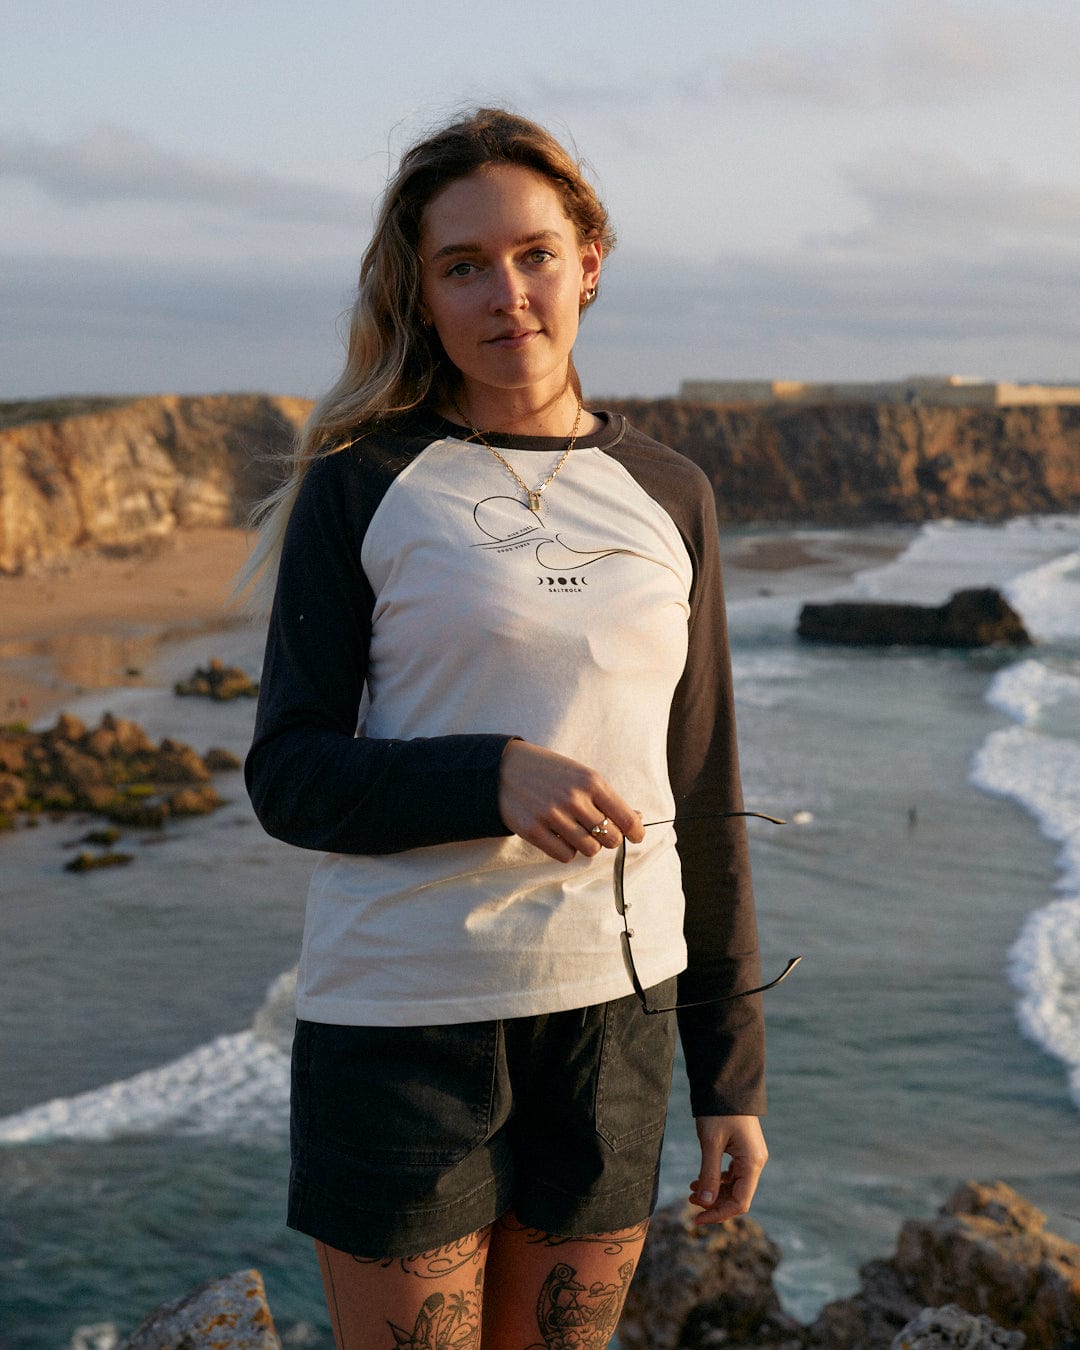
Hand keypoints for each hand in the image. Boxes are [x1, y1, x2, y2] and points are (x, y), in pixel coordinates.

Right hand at [498, 740, 643, 863]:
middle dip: (608, 838)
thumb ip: (606, 797)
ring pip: (589, 850)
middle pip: (610, 838)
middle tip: (598, 831)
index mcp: (590, 781)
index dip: (636, 832)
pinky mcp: (533, 830)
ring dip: (586, 845)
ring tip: (574, 830)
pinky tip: (558, 835)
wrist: (503, 767)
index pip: (626, 818)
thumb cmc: (548, 772)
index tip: (637, 836)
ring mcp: (552, 815)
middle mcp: (574, 798)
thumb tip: (637, 819)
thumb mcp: (580, 774)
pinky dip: (566, 850)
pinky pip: (565, 856)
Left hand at [689, 1115, 767, 1224]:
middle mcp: (755, 1162)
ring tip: (691, 1191)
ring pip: (734, 1186)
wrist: (726, 1084)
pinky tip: (699, 1180)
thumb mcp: (710, 1143)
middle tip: (690, 1202)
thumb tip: (704, 1203)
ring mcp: (750, 1156)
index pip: (740, 1202)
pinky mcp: (743, 1151)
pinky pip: (732, 1174)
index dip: (719, 1214)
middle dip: (714, 1203)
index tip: (697, 1218)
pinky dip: (716, 1179)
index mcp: (752, 1162)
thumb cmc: (718, 1111)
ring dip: (714, 1192)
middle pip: (738, 1196)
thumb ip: (708, 1174)